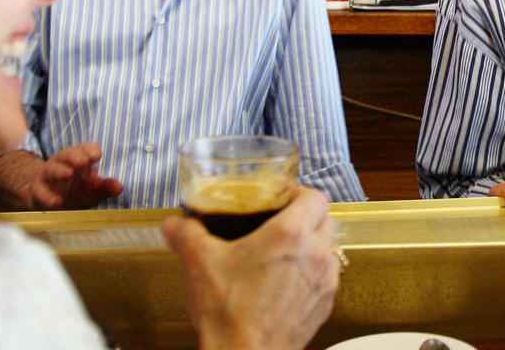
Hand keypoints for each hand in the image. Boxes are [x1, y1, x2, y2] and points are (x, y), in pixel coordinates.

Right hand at [0, 144, 122, 210]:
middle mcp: (62, 165)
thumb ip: (105, 187)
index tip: (96, 155)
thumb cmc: (74, 191)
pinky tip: (56, 202)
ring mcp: (47, 178)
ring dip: (59, 171)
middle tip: (84, 162)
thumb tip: (119, 187)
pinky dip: (46, 197)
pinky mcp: (36, 193)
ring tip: (68, 174)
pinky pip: (39, 192)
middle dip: (75, 156)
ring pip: (51, 169)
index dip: (89, 150)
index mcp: (77, 161)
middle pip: (66, 155)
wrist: (44, 198)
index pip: (84, 149)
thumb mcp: (91, 189)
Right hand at [164, 187, 340, 349]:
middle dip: (308, 216)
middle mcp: (315, 253)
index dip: (299, 192)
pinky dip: (314, 273)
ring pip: (330, 249)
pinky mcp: (324, 305)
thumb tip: (174, 224)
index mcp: (290, 234)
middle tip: (281, 222)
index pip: (315, 196)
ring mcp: (325, 281)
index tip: (281, 198)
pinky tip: (288, 282)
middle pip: (327, 219)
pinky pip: (328, 278)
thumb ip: (186, 234)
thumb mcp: (198, 263)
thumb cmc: (228, 312)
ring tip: (286, 253)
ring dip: (314, 244)